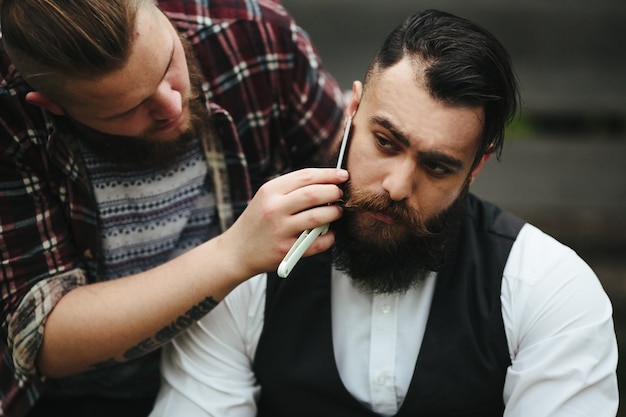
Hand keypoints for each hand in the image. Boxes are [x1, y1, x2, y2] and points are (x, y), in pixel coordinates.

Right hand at [220, 167, 347, 277]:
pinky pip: (316, 243)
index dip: (328, 174)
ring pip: (318, 217)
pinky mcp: (286, 250)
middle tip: (340, 194)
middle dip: (333, 192)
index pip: (305, 176)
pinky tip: (328, 234)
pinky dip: (328, 237)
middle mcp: (274, 208)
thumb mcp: (266, 198)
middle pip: (314, 194)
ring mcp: (280, 230)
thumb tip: (325, 182)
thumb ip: (290, 189)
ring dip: (334, 213)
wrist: (236, 251)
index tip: (342, 175)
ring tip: (337, 212)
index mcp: (270, 191)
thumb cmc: (257, 222)